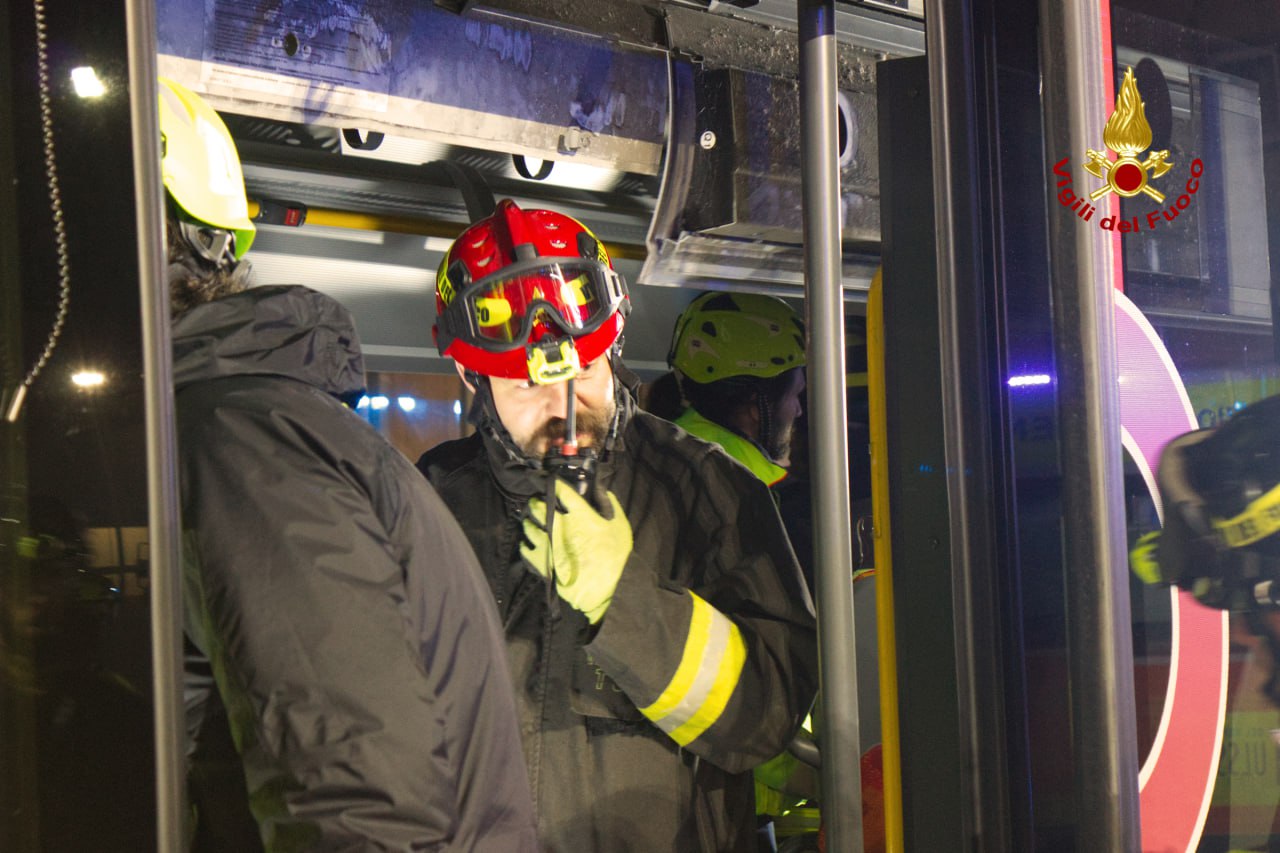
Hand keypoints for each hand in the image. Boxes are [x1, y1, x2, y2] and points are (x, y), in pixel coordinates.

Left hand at [522, 479, 631, 623]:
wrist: (601, 590)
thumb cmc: (613, 558)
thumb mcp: (620, 527)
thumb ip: (610, 505)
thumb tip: (603, 491)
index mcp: (579, 515)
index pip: (562, 492)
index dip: (555, 484)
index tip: (551, 481)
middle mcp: (559, 526)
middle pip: (540, 507)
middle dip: (536, 502)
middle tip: (536, 501)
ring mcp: (548, 544)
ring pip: (530, 526)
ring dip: (528, 521)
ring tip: (528, 520)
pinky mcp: (541, 562)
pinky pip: (526, 549)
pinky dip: (526, 544)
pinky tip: (527, 543)